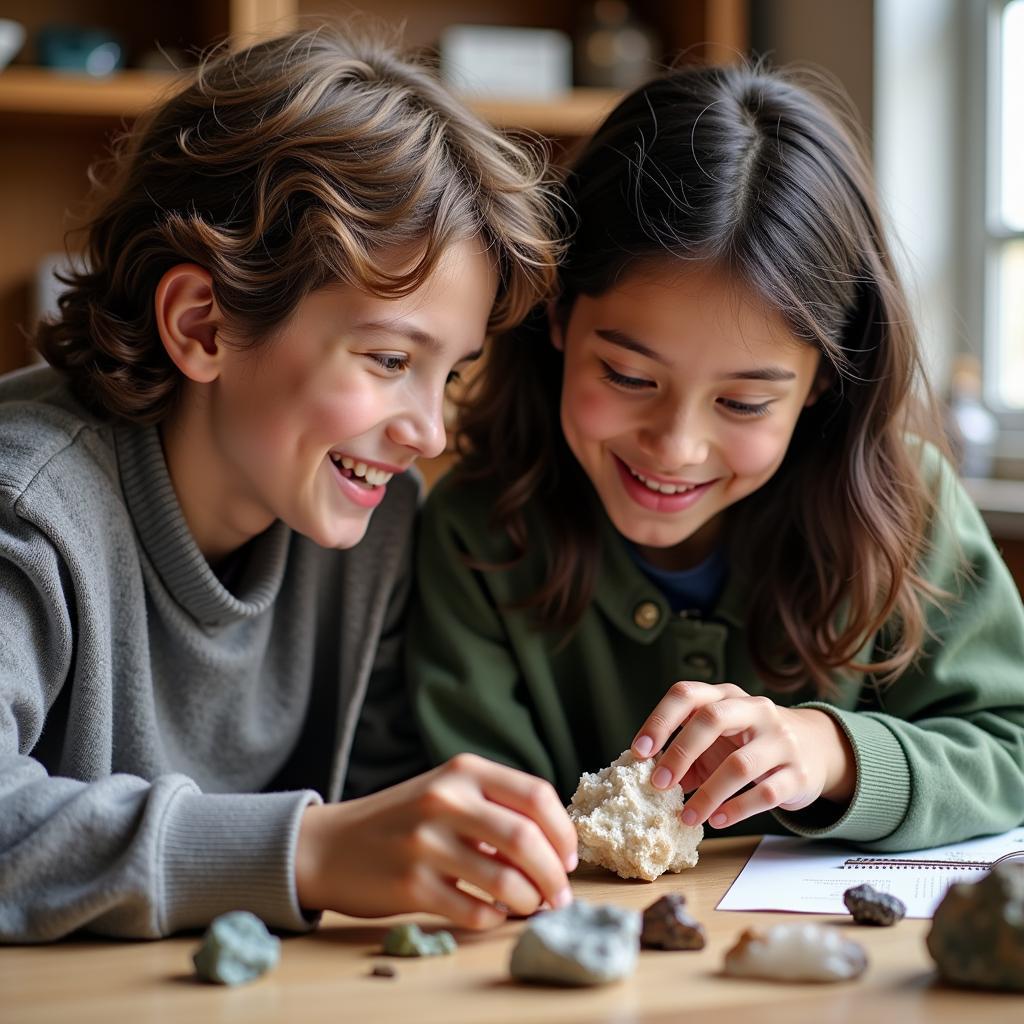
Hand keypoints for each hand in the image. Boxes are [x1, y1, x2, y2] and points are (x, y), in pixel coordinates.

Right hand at [295, 753, 577, 928]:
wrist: (329, 845)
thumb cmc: (402, 820)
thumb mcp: (446, 793)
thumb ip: (496, 808)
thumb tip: (556, 849)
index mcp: (463, 771)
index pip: (537, 796)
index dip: (563, 832)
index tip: (568, 858)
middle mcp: (445, 800)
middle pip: (527, 839)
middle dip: (555, 875)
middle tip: (561, 895)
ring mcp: (426, 843)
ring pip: (506, 881)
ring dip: (530, 902)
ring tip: (530, 907)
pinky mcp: (410, 885)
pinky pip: (474, 912)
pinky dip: (494, 919)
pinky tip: (492, 914)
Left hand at [630, 681, 855, 829]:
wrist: (814, 748)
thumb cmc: (749, 743)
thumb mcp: (717, 739)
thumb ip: (686, 753)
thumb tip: (645, 778)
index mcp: (726, 696)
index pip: (686, 694)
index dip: (659, 721)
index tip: (639, 752)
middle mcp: (755, 709)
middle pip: (712, 718)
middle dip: (680, 752)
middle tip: (658, 785)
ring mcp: (780, 740)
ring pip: (740, 764)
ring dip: (708, 794)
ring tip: (687, 817)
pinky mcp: (799, 773)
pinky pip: (766, 793)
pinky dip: (737, 809)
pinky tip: (718, 820)